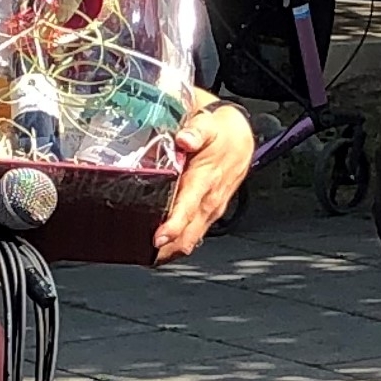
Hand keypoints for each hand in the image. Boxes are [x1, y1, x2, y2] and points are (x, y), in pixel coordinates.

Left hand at [155, 98, 254, 262]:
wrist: (241, 139)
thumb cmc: (221, 134)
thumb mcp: (208, 124)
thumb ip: (196, 130)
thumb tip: (185, 138)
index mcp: (206, 180)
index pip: (189, 209)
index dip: (173, 226)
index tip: (157, 238)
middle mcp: (209, 201)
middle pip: (188, 235)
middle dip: (165, 249)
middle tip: (139, 255)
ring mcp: (210, 210)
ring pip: (190, 239)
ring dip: (169, 251)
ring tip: (143, 256)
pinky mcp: (209, 213)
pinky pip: (193, 235)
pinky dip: (177, 245)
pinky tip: (160, 250)